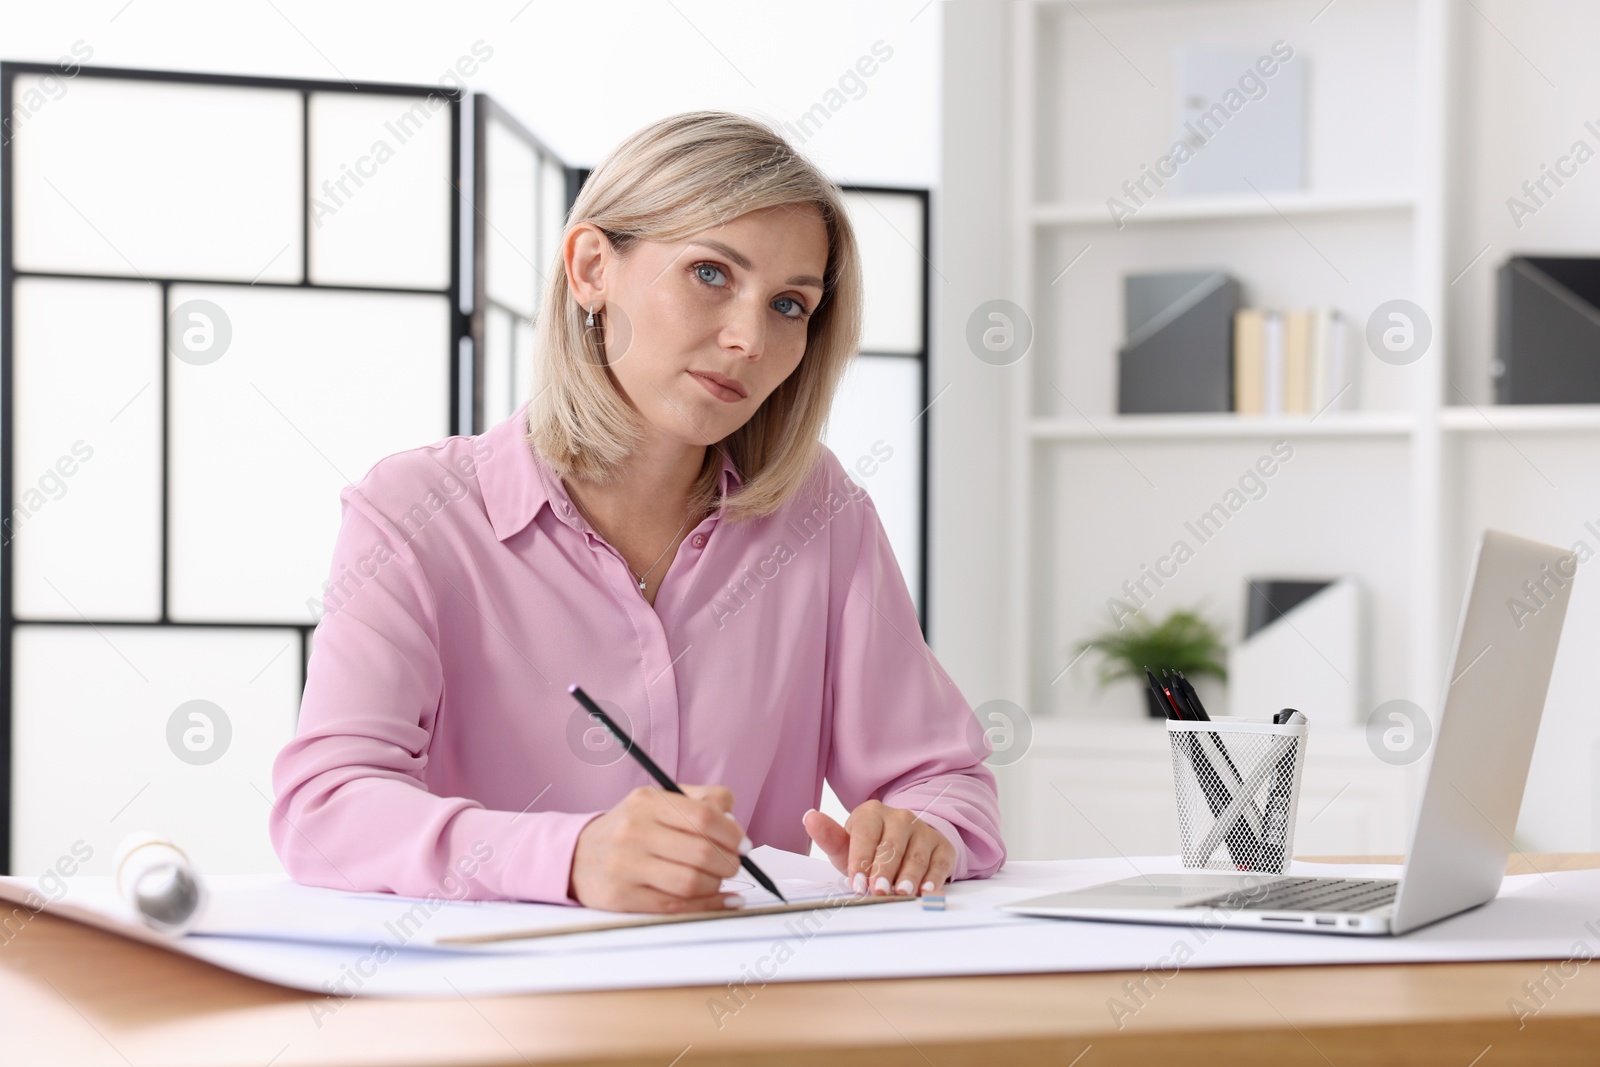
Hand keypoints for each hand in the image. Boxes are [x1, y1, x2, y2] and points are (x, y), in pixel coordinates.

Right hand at [569, 784, 749, 912]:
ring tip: (718, 880)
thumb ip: (704, 801)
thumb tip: (735, 824)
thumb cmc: (632, 828)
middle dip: (729, 862)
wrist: (578, 855)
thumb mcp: (661, 800)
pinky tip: (720, 900)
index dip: (733, 833)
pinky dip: (706, 906)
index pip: (704, 816)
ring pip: (691, 882)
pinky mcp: (621, 897)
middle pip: (701, 852)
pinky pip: (676, 907)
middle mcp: (633, 831)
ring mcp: (625, 866)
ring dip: (716, 885)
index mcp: (647, 801)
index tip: (744, 844)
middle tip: (734, 864)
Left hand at [803, 800, 954, 897]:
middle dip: (884, 871)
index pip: (866, 835)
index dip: (860, 859)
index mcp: (872, 813)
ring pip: (916, 856)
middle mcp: (901, 818)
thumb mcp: (847, 845)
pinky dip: (934, 878)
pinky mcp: (942, 846)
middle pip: (892, 846)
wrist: (906, 843)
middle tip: (878, 891)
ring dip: (909, 877)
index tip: (856, 882)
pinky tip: (926, 891)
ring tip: (901, 893)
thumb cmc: (870, 849)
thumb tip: (809, 818)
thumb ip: (829, 837)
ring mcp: (924, 831)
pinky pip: (939, 862)